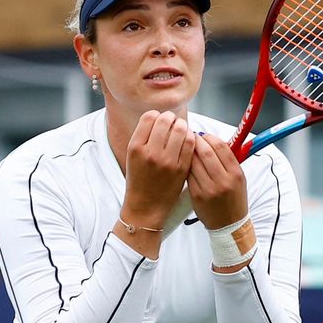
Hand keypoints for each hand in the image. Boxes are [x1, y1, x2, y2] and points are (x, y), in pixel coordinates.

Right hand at [122, 110, 195, 229]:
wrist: (145, 206)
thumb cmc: (139, 180)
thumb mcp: (132, 156)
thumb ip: (144, 136)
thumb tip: (160, 116)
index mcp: (135, 148)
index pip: (149, 117)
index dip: (157, 115)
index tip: (159, 119)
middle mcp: (150, 153)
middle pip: (165, 120)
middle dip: (171, 118)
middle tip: (172, 122)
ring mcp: (167, 161)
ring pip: (180, 129)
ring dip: (182, 126)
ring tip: (180, 130)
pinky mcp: (181, 168)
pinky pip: (190, 143)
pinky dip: (190, 137)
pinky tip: (187, 140)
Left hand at [188, 133, 247, 229]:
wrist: (229, 225)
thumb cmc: (234, 200)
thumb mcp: (239, 178)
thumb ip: (228, 160)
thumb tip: (213, 141)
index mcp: (236, 174)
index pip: (221, 147)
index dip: (209, 137)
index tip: (204, 135)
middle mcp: (223, 181)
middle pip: (205, 152)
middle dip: (196, 141)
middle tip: (192, 138)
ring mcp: (208, 189)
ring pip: (194, 162)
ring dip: (189, 152)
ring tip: (188, 149)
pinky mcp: (196, 195)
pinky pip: (188, 175)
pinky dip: (186, 166)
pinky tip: (186, 164)